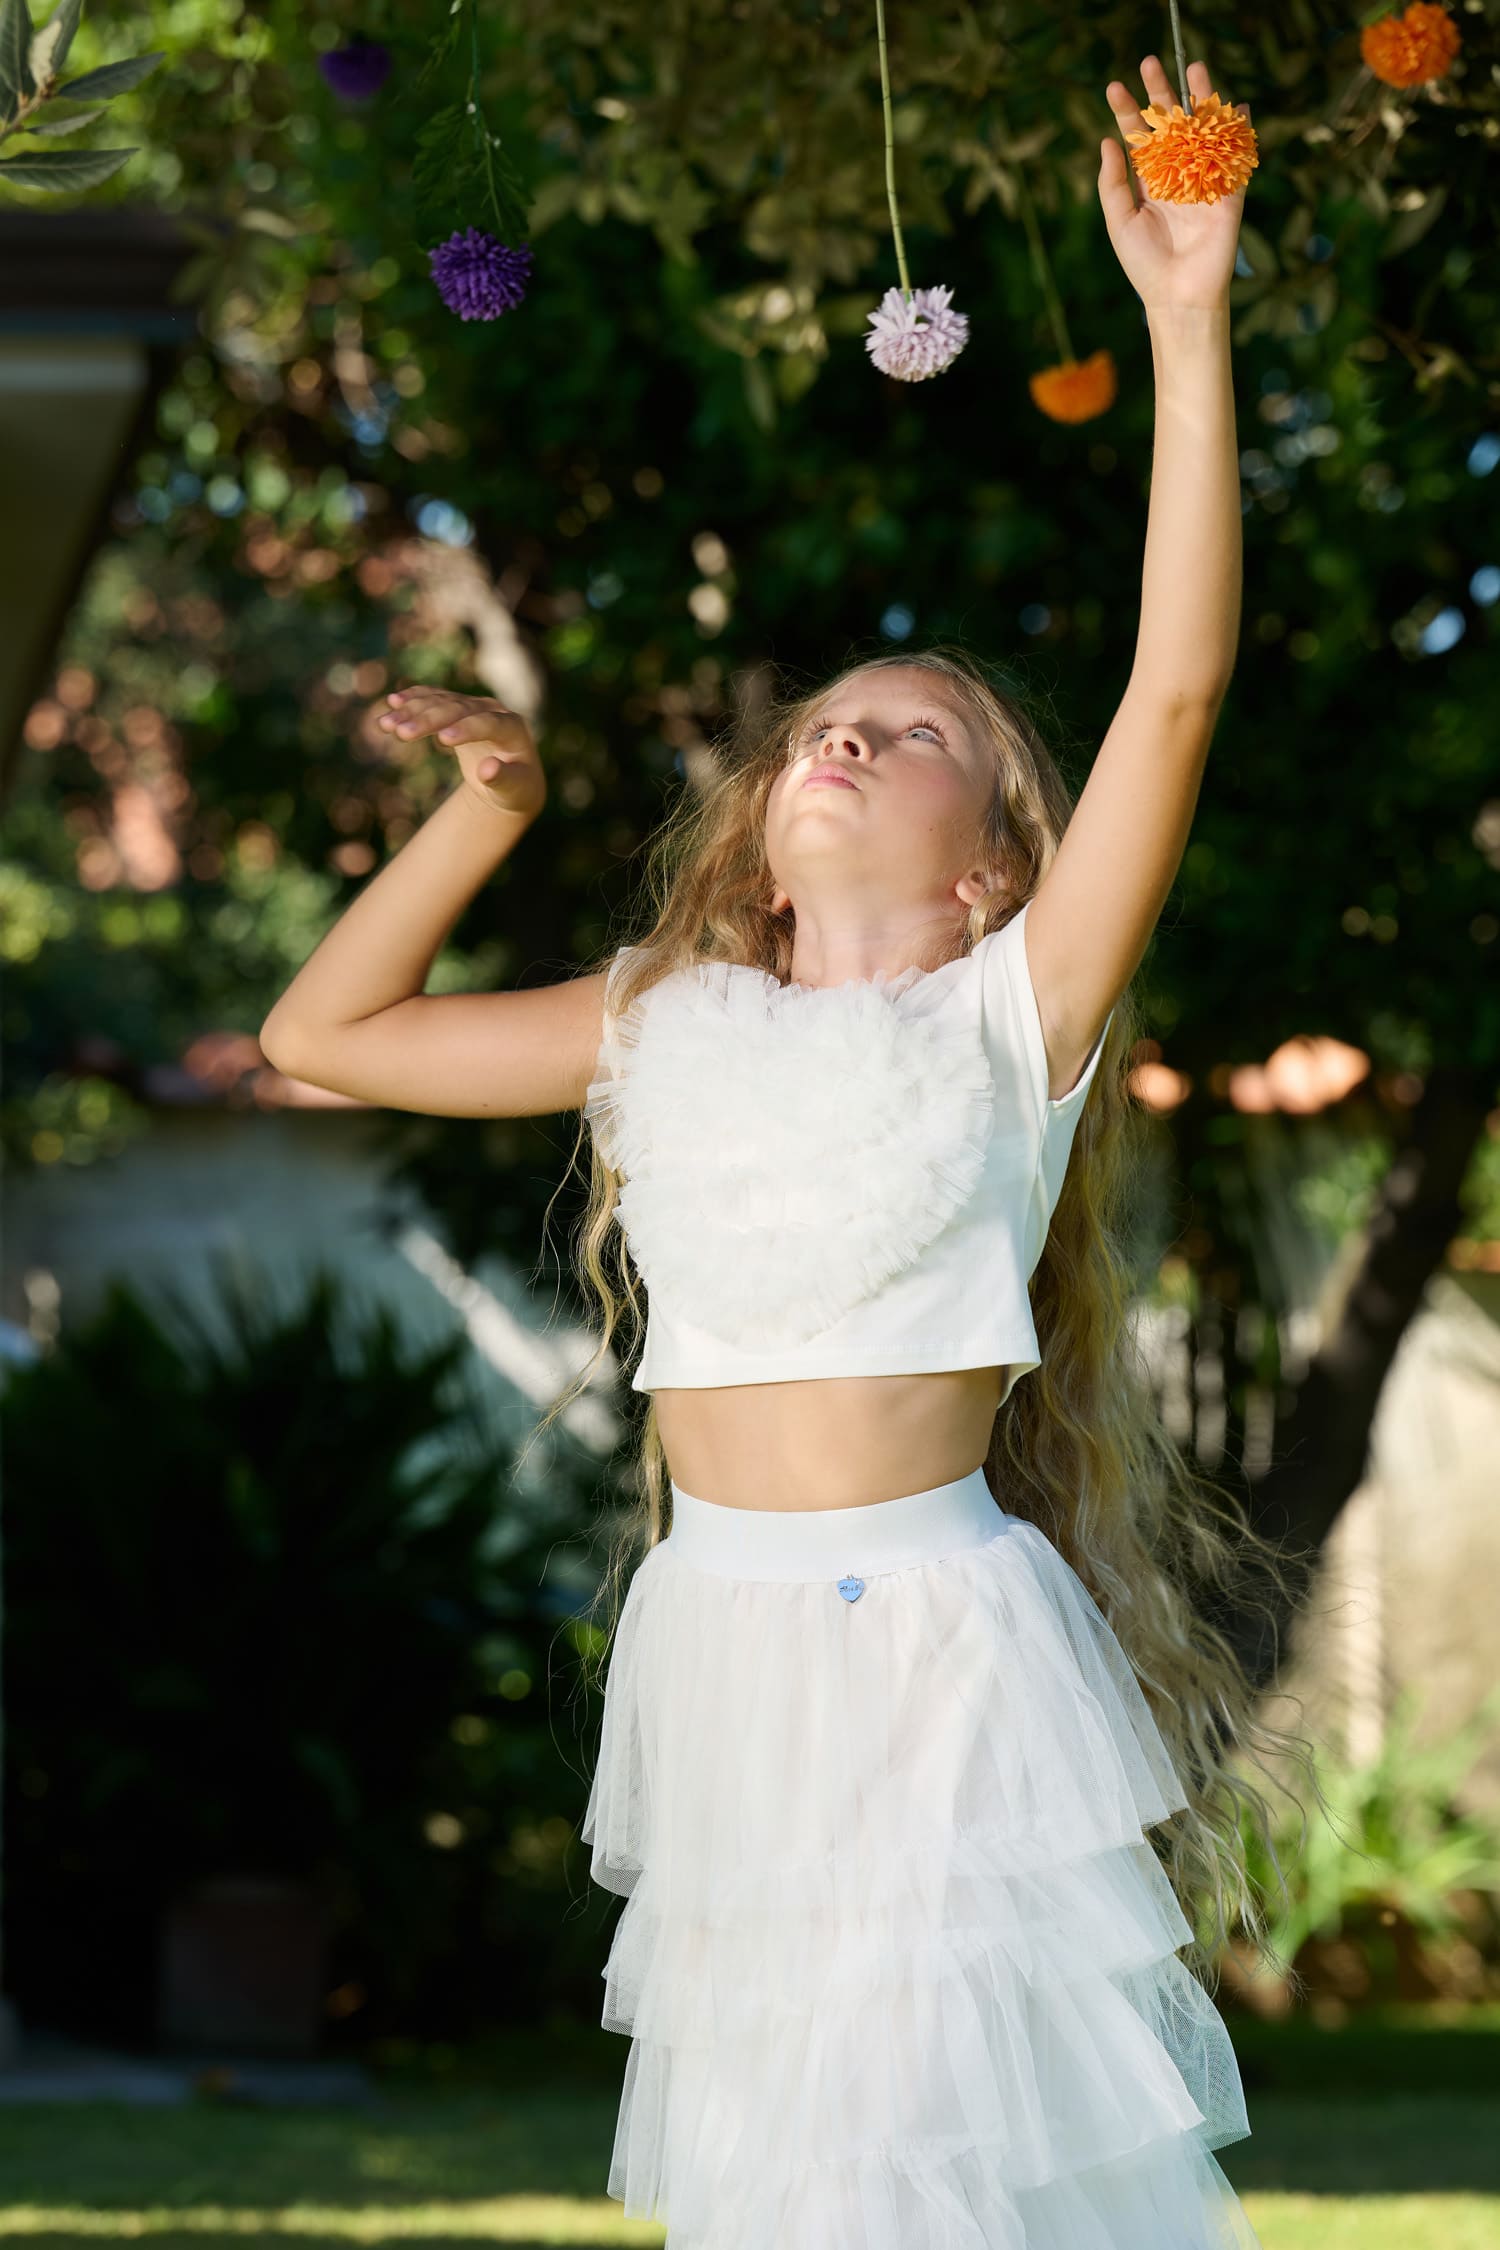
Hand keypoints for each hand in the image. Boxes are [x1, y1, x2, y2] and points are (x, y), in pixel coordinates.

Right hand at [375, 686, 545, 822]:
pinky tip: (393, 702)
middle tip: (400, 733)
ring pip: (441, 702)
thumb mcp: (514, 790)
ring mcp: (474, 706)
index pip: (488, 724)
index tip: (442, 740)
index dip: (466, 729)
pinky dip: (413, 701)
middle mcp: (493, 710)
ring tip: (385, 724)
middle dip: (429, 720)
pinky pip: (433, 700)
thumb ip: (503, 779)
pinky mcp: (458, 709)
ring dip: (412, 711)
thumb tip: (487, 770)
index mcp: (513, 728)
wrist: (512, 778)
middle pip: (458, 709)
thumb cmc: (515, 789)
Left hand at [1098, 56, 1250, 314]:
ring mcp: (1204, 180)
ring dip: (1201, 99)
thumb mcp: (1119, 221)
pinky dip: (1238, 131)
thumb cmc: (1144, 264)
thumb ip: (1112, 182)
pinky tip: (1236, 105)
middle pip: (1171, 124)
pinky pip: (1235, 156)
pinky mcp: (1228, 192)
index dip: (1127, 112)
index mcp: (1150, 182)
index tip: (1114, 87)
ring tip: (1195, 67)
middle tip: (1149, 63)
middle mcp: (1177, 175)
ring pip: (1203, 130)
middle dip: (1161, 93)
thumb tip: (1107, 141)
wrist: (1178, 295)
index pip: (1138, 138)